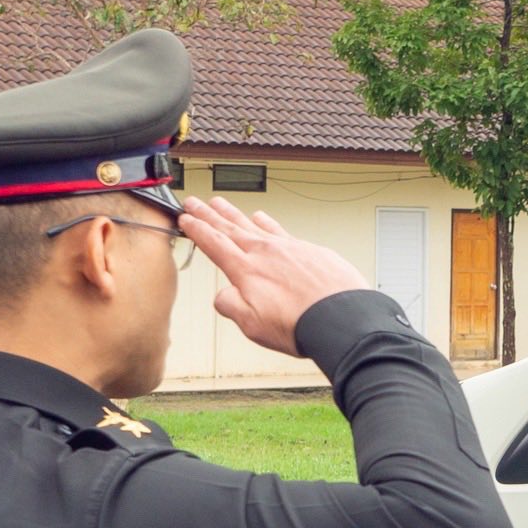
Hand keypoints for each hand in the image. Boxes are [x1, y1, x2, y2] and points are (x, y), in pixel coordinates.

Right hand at [179, 199, 370, 357]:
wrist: (342, 318)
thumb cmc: (300, 325)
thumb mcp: (252, 325)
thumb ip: (231, 306)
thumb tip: (223, 295)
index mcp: (247, 270)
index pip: (214, 244)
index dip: (197, 230)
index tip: (185, 219)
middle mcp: (266, 252)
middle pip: (230, 228)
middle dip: (209, 214)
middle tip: (195, 202)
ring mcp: (289, 248)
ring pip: (254, 224)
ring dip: (234, 213)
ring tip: (221, 203)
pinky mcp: (310, 250)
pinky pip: (281, 230)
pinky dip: (268, 222)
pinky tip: (263, 218)